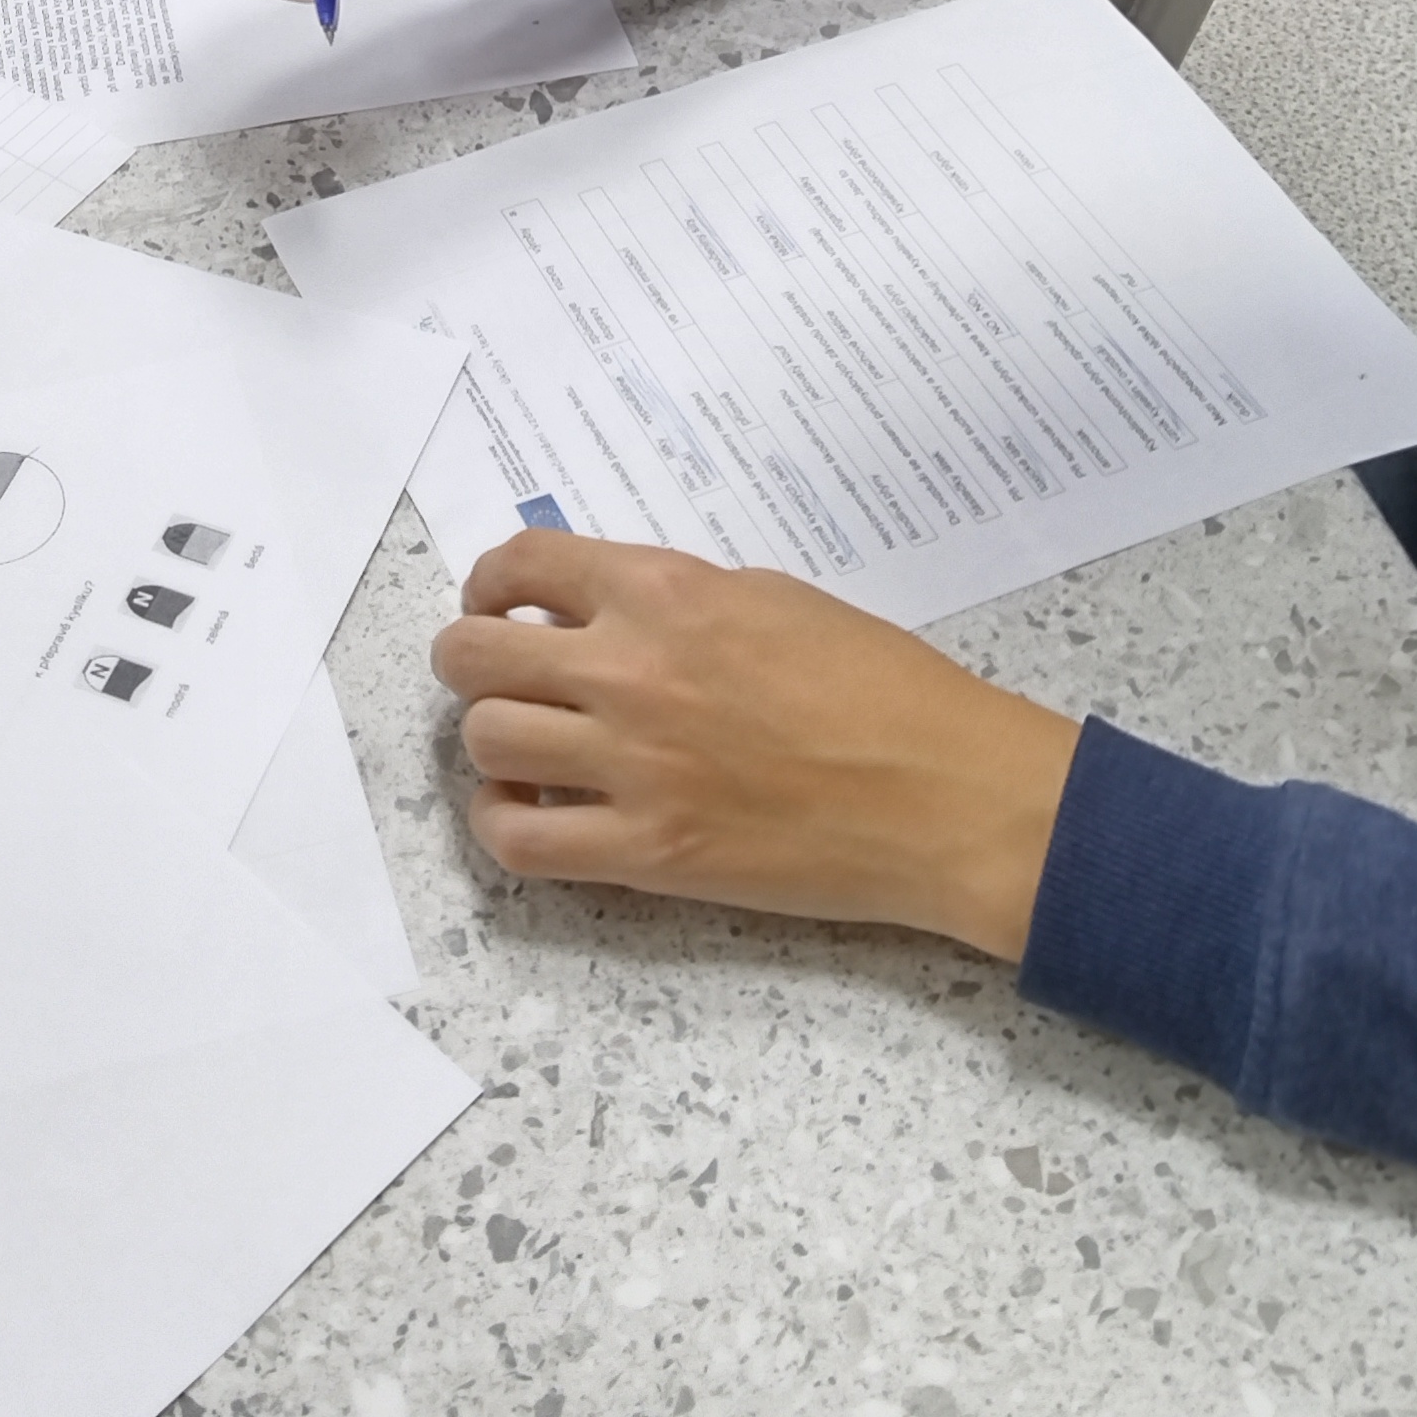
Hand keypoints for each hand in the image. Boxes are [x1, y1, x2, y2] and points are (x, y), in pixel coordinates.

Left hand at [432, 531, 1082, 958]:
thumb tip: (604, 614)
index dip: (490, 583)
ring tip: (529, 748)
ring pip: (485, 740)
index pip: (520, 563)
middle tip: (500, 677)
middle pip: (472, 655)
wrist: (945, 794)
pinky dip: (505, 821)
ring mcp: (632, 765)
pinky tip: (533, 809)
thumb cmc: (882, 686)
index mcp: (665, 591)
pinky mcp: (647, 852)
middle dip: (471, 659)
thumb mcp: (773, 598)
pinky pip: (519, 839)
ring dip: (493, 740)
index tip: (496, 602)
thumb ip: (675, 601)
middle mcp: (629, 670)